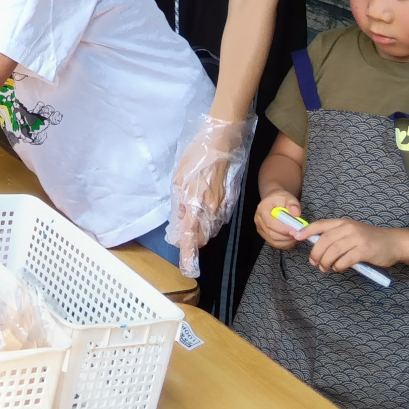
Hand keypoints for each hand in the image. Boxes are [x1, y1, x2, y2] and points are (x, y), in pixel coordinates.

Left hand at [165, 113, 255, 276]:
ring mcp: (222, 204)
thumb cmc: (197, 157)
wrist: (221, 143)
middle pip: (202, 236)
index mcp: (196, 203)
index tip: (187, 266)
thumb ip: (180, 202)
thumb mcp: (179, 178)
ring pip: (211, 228)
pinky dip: (208, 221)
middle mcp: (211, 208)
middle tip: (180, 238)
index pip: (191, 235)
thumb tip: (181, 219)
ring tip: (188, 224)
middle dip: (192, 241)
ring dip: (200, 231)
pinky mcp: (228, 200)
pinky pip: (218, 218)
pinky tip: (201, 212)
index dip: (188, 252)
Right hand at [254, 190, 302, 249]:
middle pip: (272, 234)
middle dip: (287, 236)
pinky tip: (292, 238)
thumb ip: (293, 205)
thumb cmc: (280, 199)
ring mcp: (261, 229)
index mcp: (262, 209)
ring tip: (296, 235)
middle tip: (299, 234)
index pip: (271, 223)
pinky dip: (285, 244)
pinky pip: (275, 244)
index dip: (283, 229)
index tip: (295, 230)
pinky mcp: (265, 235)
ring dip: (287, 241)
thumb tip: (296, 214)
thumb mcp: (288, 198)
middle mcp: (259, 220)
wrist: (274, 201)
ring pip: (274, 241)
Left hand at [297, 218, 406, 272]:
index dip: (307, 231)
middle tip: (314, 263)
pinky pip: (345, 260)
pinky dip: (338, 266)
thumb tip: (316, 245)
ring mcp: (357, 239)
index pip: (321, 225)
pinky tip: (338, 269)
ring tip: (324, 268)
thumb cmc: (370, 239)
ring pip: (332, 251)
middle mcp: (349, 228)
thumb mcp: (352, 232)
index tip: (296, 237)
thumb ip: (337, 236)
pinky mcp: (364, 250)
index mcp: (343, 223)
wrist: (393, 242)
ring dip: (325, 262)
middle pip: (324, 241)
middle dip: (316, 253)